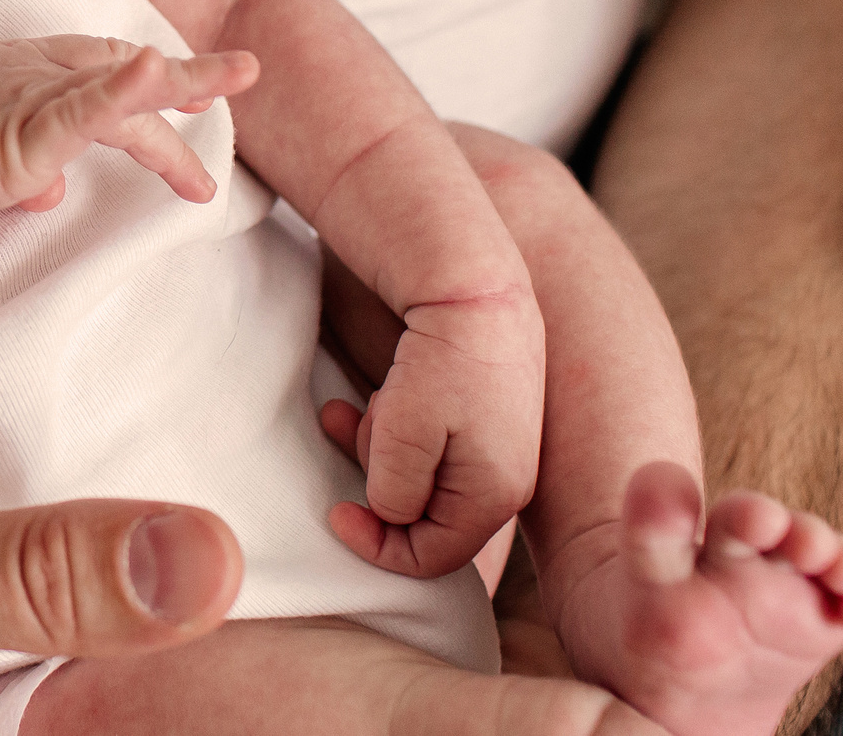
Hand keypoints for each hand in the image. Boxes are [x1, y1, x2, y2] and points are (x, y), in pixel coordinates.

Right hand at [0, 35, 256, 222]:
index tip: (181, 90)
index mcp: (22, 79)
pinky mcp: (29, 131)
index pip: (95, 71)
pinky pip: (86, 110)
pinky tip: (156, 74)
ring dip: (184, 83)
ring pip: (125, 90)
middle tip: (243, 74)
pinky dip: (125, 92)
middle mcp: (35, 79)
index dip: (142, 78)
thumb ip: (20, 172)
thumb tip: (49, 194)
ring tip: (235, 81)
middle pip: (125, 72)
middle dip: (187, 76)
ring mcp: (34, 100)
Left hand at [318, 286, 544, 578]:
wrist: (474, 284)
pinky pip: (424, 442)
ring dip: (381, 446)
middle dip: (380, 482)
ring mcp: (496, 446)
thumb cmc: (443, 359)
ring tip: (371, 403)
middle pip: (424, 514)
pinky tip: (369, 397)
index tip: (336, 515)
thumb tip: (391, 516)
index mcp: (496, 496)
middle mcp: (506, 479)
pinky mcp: (480, 416)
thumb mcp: (405, 435)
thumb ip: (395, 492)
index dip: (378, 547)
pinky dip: (390, 426)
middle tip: (361, 432)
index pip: (433, 557)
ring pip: (418, 475)